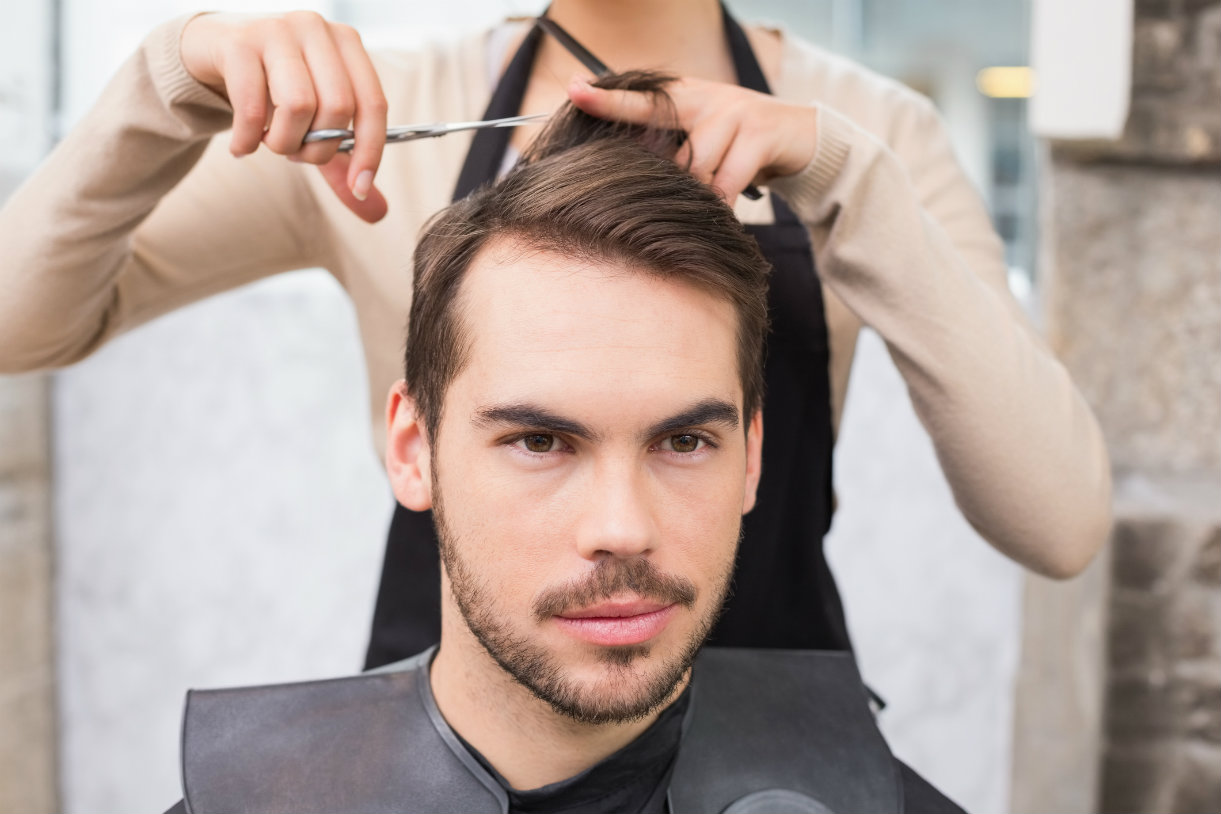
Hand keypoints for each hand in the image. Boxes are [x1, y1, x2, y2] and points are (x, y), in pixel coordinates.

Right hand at [181, 11, 388, 222]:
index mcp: (347, 43)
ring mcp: (277, 30)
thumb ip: (342, 164)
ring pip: (298, 106)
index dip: (370, 151)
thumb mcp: (314, 122)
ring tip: (270, 143)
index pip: (373, 103)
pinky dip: (248, 140)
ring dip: (283, 143)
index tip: (360, 186)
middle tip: (296, 153)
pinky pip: (252, 108)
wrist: (215, 50)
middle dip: (317, 148)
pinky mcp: (239, 42)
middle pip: (337, 108)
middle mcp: (316, 29)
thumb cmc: (275, 87)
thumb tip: (377, 212)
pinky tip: (242, 148)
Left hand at [566, 76, 817, 202]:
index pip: (640, 99)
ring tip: (708, 203)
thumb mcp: (704, 136)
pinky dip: (722, 203)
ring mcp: (734, 113)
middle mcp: (706, 98)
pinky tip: (724, 211)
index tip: (574, 91)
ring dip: (698, 195)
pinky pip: (726, 182)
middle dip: (662, 178)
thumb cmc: (740, 143)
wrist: (802, 138)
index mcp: (686, 96)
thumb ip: (672, 145)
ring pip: (696, 168)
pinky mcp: (759, 135)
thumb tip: (628, 172)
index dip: (607, 98)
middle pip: (666, 141)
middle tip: (667, 197)